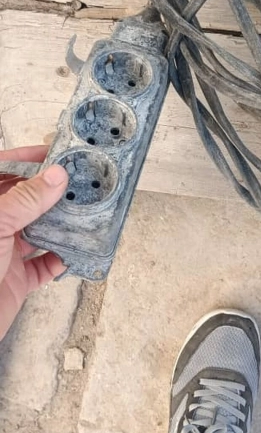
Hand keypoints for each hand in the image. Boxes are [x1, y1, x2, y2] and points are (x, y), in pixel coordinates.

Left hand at [0, 146, 67, 341]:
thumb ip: (26, 199)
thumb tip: (55, 175)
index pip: (1, 171)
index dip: (22, 158)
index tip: (50, 153)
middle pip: (23, 201)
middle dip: (48, 192)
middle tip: (76, 181)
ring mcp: (3, 253)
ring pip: (36, 231)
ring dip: (59, 224)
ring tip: (82, 211)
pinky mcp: (16, 279)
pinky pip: (43, 265)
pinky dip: (60, 259)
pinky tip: (73, 251)